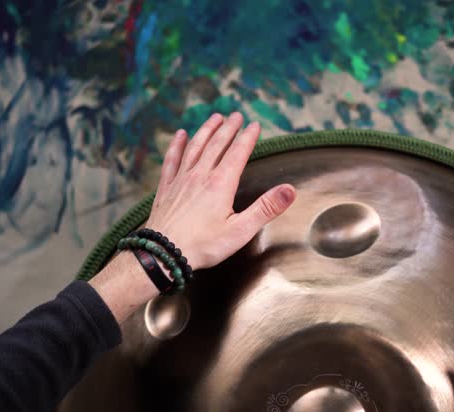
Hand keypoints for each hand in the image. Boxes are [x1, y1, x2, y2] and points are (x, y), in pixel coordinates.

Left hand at [146, 112, 295, 269]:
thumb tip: (289, 190)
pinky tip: (180, 136)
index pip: (238, 153)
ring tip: (215, 118)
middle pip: (217, 145)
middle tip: (236, 115)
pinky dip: (177, 145)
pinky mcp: (167, 188)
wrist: (163, 254)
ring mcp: (181, 180)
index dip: (248, 137)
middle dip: (229, 128)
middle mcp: (200, 176)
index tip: (255, 125)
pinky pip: (172, 159)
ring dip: (206, 130)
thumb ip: (265, 208)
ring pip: (195, 147)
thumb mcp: (241, 231)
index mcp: (220, 184)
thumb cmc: (203, 246)